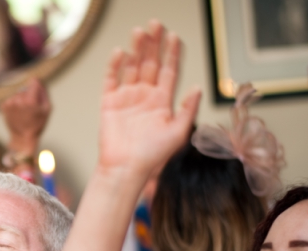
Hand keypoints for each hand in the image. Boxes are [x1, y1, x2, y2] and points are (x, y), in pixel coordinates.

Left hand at [1, 78, 50, 155]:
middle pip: (26, 88)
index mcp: (30, 100)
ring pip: (18, 94)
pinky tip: (18, 113)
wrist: (22, 137)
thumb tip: (39, 81)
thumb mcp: (47, 109)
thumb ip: (44, 92)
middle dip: (29, 95)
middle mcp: (18, 99)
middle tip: (31, 109)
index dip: (37, 85)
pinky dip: (15, 104)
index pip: (34, 81)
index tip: (38, 92)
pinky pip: (12, 99)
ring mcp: (10, 102)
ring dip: (22, 100)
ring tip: (24, 112)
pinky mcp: (3, 105)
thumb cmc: (37, 124)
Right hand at [96, 21, 199, 176]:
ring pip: (132, 67)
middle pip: (150, 63)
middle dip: (153, 44)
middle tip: (155, 24)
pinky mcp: (109, 103)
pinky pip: (112, 79)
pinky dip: (115, 65)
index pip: (169, 71)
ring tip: (140, 32)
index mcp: (162, 102)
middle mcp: (145, 97)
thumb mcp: (178, 133)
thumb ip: (187, 110)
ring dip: (136, 49)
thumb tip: (198, 87)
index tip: (174, 36)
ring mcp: (127, 98)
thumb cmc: (152, 156)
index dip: (172, 53)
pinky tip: (121, 52)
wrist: (125, 169)